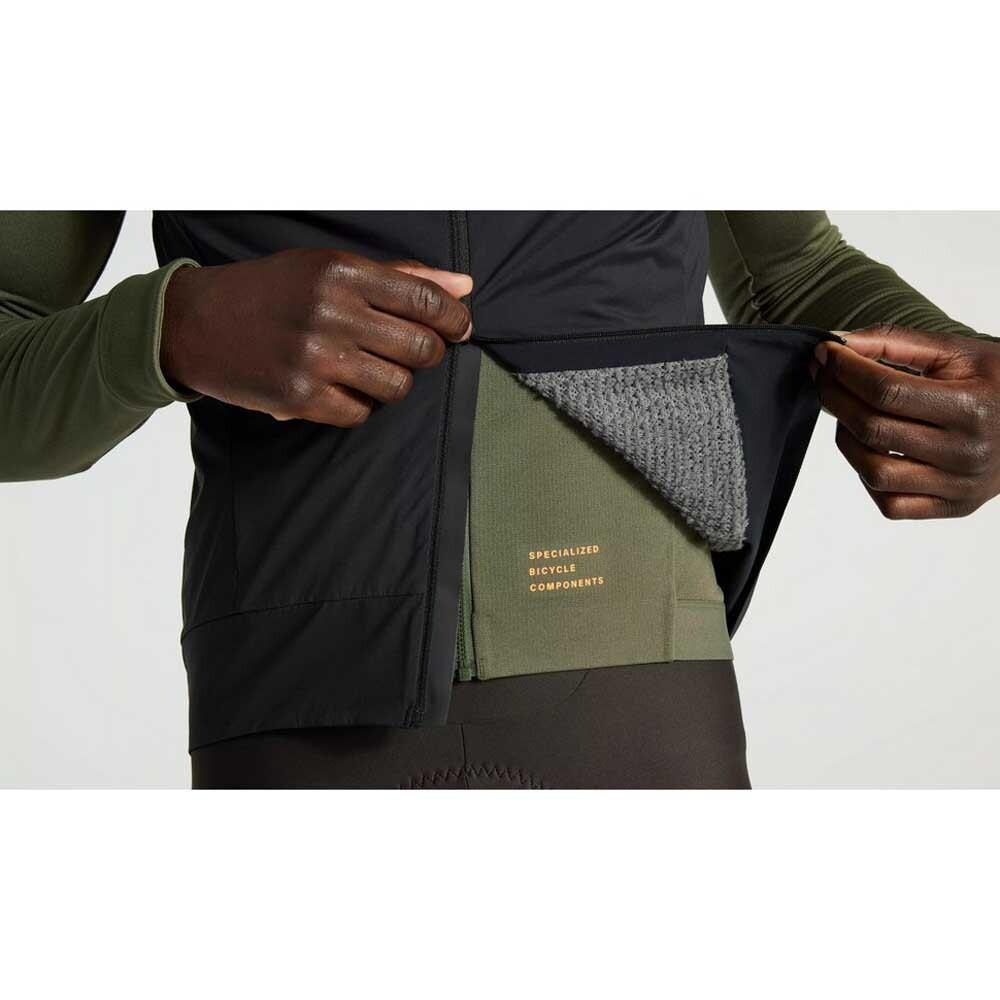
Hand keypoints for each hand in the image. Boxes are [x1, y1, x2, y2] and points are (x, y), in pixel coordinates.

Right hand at [161, 249, 472, 426]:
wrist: (195, 323)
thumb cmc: (271, 291)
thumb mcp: (328, 267)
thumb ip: (399, 277)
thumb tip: (463, 286)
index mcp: (342, 272)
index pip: (427, 301)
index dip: (456, 320)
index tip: (460, 329)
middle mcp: (331, 313)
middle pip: (421, 348)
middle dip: (428, 353)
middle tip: (410, 351)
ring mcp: (315, 359)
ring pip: (397, 386)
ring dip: (393, 382)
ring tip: (369, 370)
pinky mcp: (299, 398)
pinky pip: (360, 414)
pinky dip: (358, 405)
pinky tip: (338, 388)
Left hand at [810, 323, 999, 518]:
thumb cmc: (994, 383)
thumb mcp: (957, 351)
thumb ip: (896, 341)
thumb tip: (840, 344)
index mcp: (973, 406)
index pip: (886, 391)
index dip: (845, 371)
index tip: (825, 354)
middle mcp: (968, 452)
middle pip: (873, 429)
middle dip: (835, 398)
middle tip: (824, 378)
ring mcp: (961, 486)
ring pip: (874, 472)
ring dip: (846, 440)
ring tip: (848, 415)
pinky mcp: (953, 507)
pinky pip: (891, 505)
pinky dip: (869, 479)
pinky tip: (873, 451)